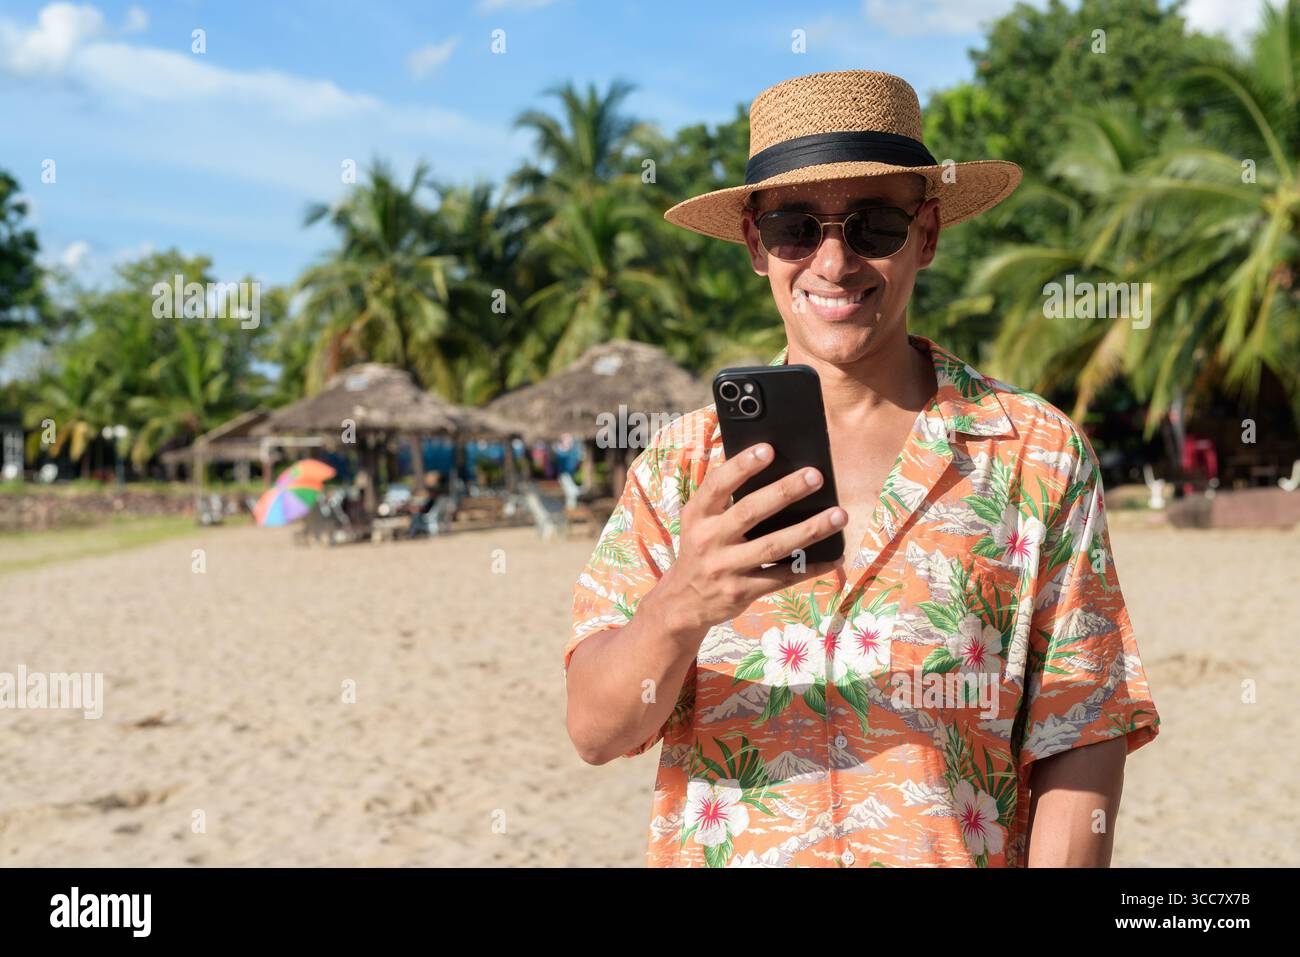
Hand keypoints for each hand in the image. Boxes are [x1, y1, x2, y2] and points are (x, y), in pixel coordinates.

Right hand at [656, 442, 846, 635]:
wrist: (684, 603)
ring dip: (810, 530)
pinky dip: (811, 568)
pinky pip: (783, 578)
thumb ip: (724, 500)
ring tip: (838, 515)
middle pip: (750, 511)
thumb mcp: (699, 522)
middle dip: (785, 492)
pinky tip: (834, 557)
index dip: (742, 466)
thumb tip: (772, 470)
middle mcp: (709, 540)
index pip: (718, 485)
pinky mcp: (742, 592)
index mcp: (697, 515)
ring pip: (774, 546)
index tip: (768, 449)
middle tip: (815, 476)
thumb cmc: (701, 549)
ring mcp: (725, 568)